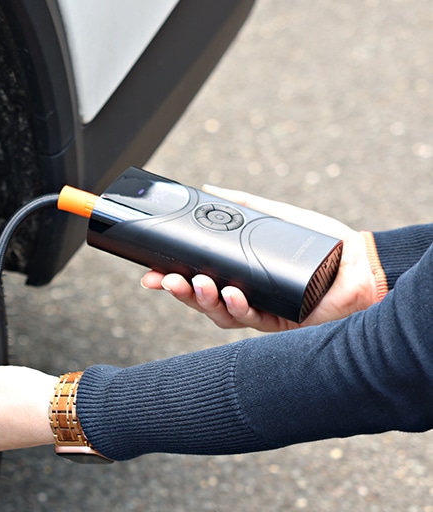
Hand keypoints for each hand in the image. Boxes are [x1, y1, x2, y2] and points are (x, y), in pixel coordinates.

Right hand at [140, 186, 377, 331]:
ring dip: (203, 300)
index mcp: (240, 273)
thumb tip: (208, 189)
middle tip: (163, 280)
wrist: (361, 264)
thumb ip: (244, 204)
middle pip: (201, 299)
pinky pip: (250, 320)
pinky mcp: (279, 323)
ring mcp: (260, 311)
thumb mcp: (276, 216)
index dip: (171, 278)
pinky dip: (237, 307)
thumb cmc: (324, 244)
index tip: (149, 272)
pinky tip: (231, 294)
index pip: (197, 278)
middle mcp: (245, 295)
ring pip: (219, 314)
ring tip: (197, 282)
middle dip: (179, 291)